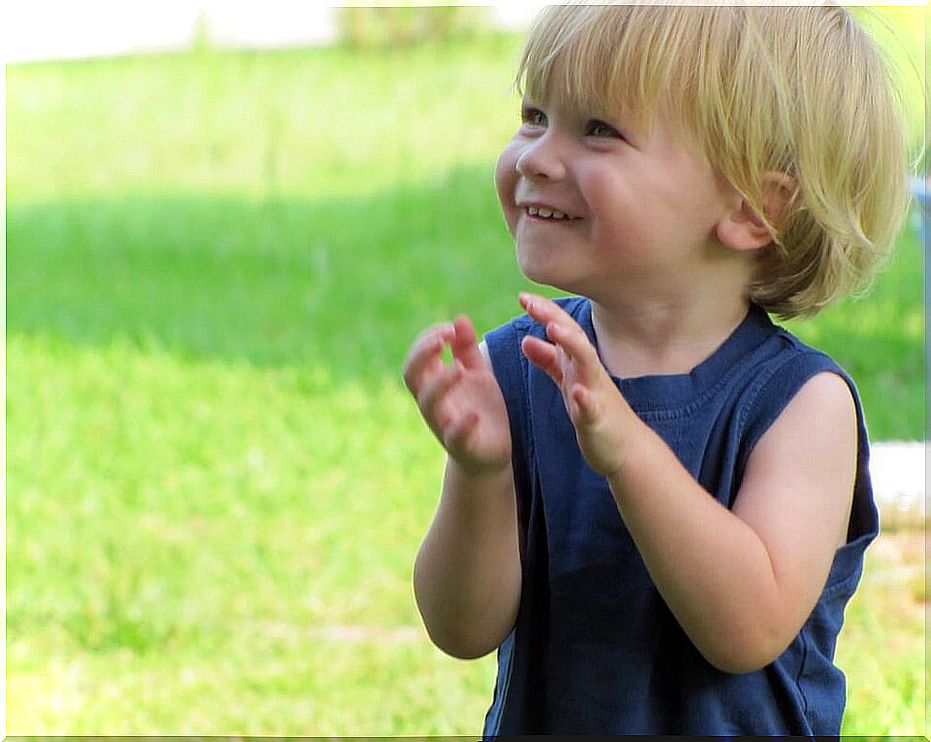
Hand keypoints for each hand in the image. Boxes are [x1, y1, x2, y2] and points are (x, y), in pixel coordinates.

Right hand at [403, 315, 511, 475]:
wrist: (492, 453)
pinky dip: (462, 425)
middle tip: (443, 339)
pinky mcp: (461, 445)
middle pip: (411, 376)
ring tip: (459, 368)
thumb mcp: (477, 374)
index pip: (417, 357)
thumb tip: (459, 319)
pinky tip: (473, 414)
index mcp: (434, 384)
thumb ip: (466, 350)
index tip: (449, 328)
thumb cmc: (481, 409)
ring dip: (440, 384)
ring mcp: (443, 424)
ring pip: (428, 404)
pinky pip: (454, 436)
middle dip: (422, 355)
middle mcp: (433, 403)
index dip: (427, 339)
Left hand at [519, 293, 635, 477]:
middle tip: (531, 301)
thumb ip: (549, 361)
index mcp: (578, 363)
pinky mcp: (599, 420)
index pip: (562, 330)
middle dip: (553, 317)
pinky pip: (593, 408)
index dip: (545, 312)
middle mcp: (589, 372)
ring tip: (554, 329)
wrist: (624, 448)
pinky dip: (586, 399)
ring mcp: (596, 394)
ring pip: (587, 364)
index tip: (524, 296)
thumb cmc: (595, 413)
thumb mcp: (567, 382)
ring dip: (572, 345)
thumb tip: (526, 339)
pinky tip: (577, 392)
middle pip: (573, 338)